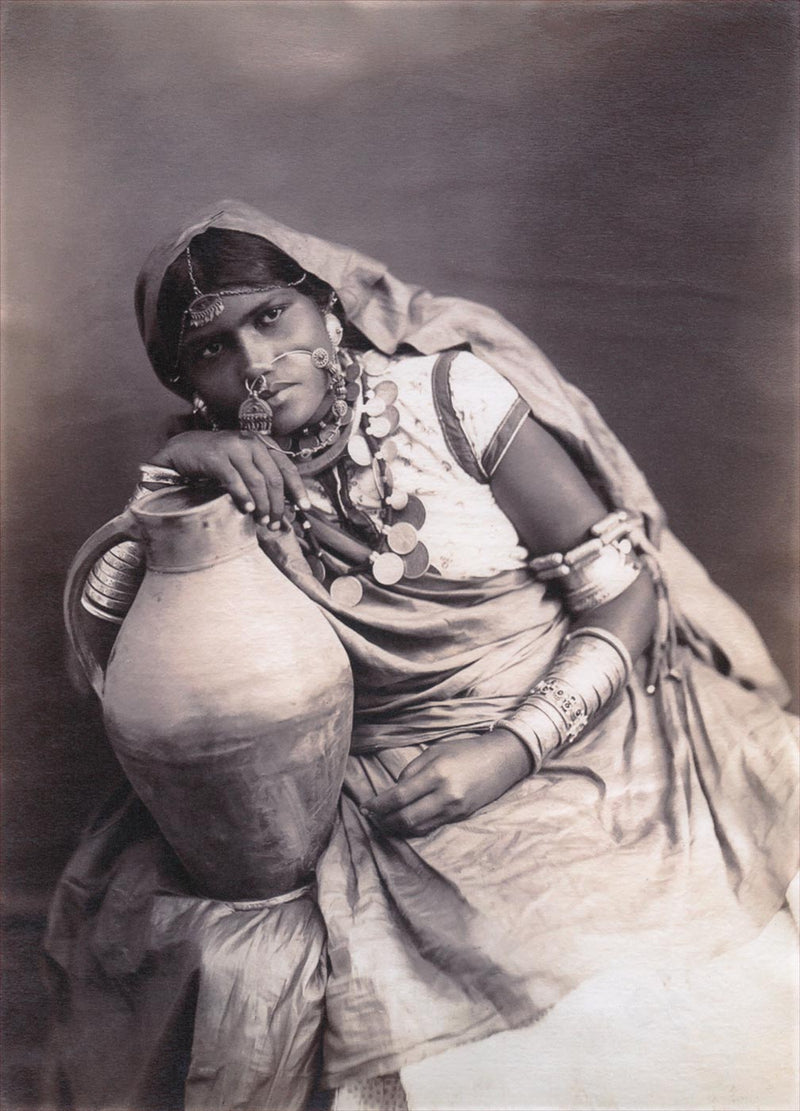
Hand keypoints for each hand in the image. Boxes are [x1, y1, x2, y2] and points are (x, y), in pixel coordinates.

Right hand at [151, 431, 309, 528]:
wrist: (183, 449)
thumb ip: (261, 475)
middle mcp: (251, 442)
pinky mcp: (216, 457)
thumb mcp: (243, 462)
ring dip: (262, 505)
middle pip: (274, 478)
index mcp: (262, 443)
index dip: (298, 488)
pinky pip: (235, 481)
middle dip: (278, 504)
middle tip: (276, 523)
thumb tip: (282, 503)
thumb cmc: (216, 459)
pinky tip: (247, 509)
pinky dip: (243, 497)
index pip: (287, 467)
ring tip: (263, 520)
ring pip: (257, 481)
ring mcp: (233, 448)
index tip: (305, 507)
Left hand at [361, 729, 532, 836]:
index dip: (379, 804)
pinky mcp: (461, 816)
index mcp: (437, 772)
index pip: (400, 795)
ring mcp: (455, 808)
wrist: (502, 760)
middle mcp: (446, 794)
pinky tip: (404, 823)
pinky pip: (431, 826)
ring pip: (418, 826)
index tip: (365, 807)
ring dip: (397, 827)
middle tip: (372, 817)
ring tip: (384, 822)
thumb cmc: (466, 750)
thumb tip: (394, 789)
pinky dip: (414, 828)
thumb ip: (413, 770)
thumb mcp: (436, 751)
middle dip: (385, 820)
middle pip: (406, 816)